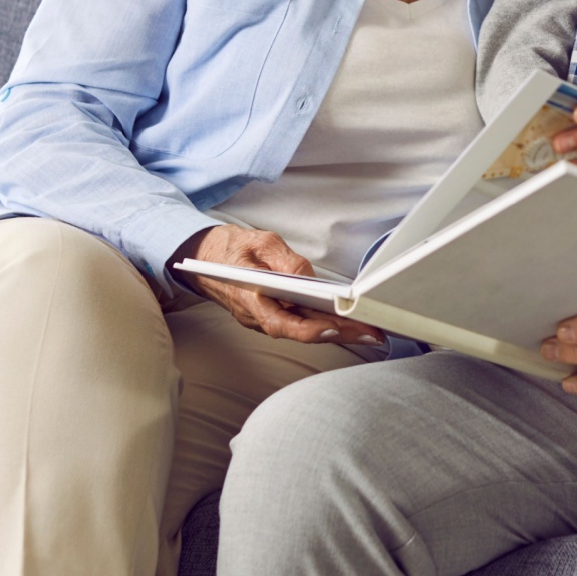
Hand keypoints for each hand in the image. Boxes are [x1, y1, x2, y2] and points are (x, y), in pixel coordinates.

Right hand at [176, 225, 381, 346]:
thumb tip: (309, 277)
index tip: (334, 327)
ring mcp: (265, 318)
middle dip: (338, 333)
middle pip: (301, 330)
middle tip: (371, 333)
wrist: (205, 258)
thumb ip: (284, 260)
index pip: (280, 323)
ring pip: (303, 329)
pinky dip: (325, 323)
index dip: (308, 329)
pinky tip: (349, 322)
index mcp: (249, 298)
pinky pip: (300, 323)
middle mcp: (257, 316)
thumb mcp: (258, 242)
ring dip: (336, 331)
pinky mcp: (273, 315)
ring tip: (369, 329)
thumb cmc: (231, 249)